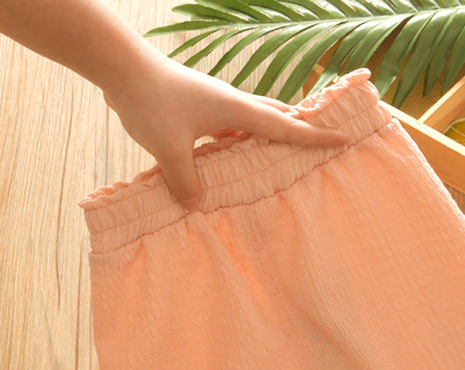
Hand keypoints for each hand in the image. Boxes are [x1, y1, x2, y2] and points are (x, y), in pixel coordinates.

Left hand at [103, 57, 351, 208]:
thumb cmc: (150, 102)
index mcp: (235, 110)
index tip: (342, 138)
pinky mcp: (201, 109)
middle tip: (323, 143)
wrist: (122, 68)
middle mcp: (232, 105)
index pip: (284, 126)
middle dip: (301, 129)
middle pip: (277, 117)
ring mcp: (216, 105)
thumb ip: (186, 181)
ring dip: (273, 135)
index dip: (313, 136)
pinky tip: (237, 158)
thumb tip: (197, 205)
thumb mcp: (169, 149)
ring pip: (255, 122)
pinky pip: (232, 129)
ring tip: (287, 155)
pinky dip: (243, 142)